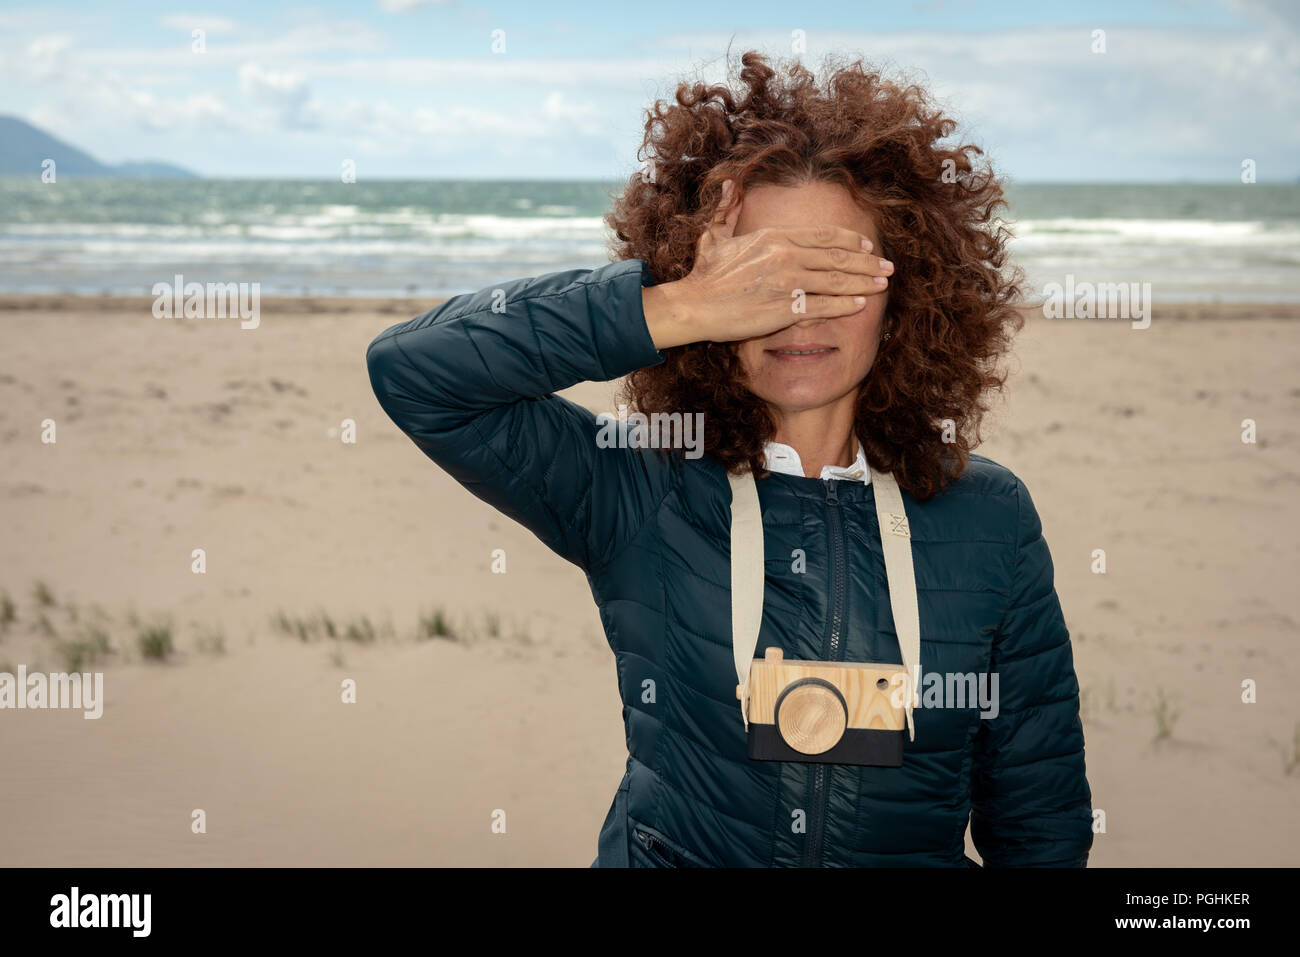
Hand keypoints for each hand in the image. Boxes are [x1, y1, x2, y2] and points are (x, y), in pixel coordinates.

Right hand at [642, 180, 892, 349]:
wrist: (693, 305)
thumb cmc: (704, 275)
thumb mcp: (715, 236)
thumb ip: (727, 210)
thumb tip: (727, 185)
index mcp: (774, 237)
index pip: (822, 235)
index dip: (849, 240)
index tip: (867, 245)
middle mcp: (785, 256)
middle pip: (836, 257)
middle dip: (866, 262)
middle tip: (887, 267)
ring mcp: (787, 283)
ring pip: (835, 281)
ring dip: (863, 282)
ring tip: (882, 284)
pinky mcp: (784, 309)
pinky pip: (823, 307)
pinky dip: (844, 305)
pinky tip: (860, 304)